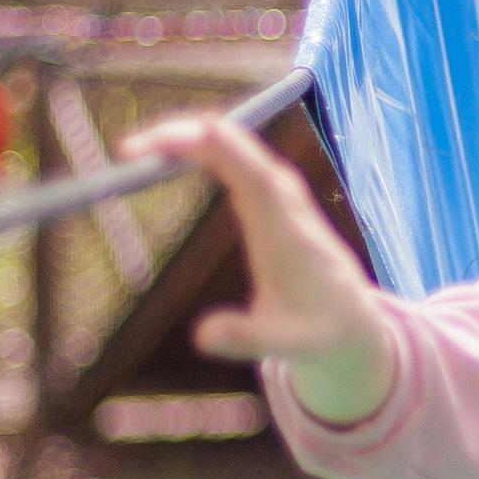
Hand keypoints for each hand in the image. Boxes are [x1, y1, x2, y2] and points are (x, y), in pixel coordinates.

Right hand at [124, 115, 395, 423]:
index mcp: (279, 218)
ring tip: (134, 153)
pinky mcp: (273, 190)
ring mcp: (279, 185)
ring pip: (228, 138)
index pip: (232, 157)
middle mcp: (281, 190)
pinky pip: (232, 151)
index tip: (137, 153)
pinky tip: (168, 158)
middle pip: (225, 135)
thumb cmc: (319, 330)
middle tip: (125, 151)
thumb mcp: (289, 345)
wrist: (353, 318)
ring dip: (182, 136)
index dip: (185, 143)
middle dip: (174, 133)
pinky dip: (196, 147)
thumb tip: (204, 336)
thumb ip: (248, 339)